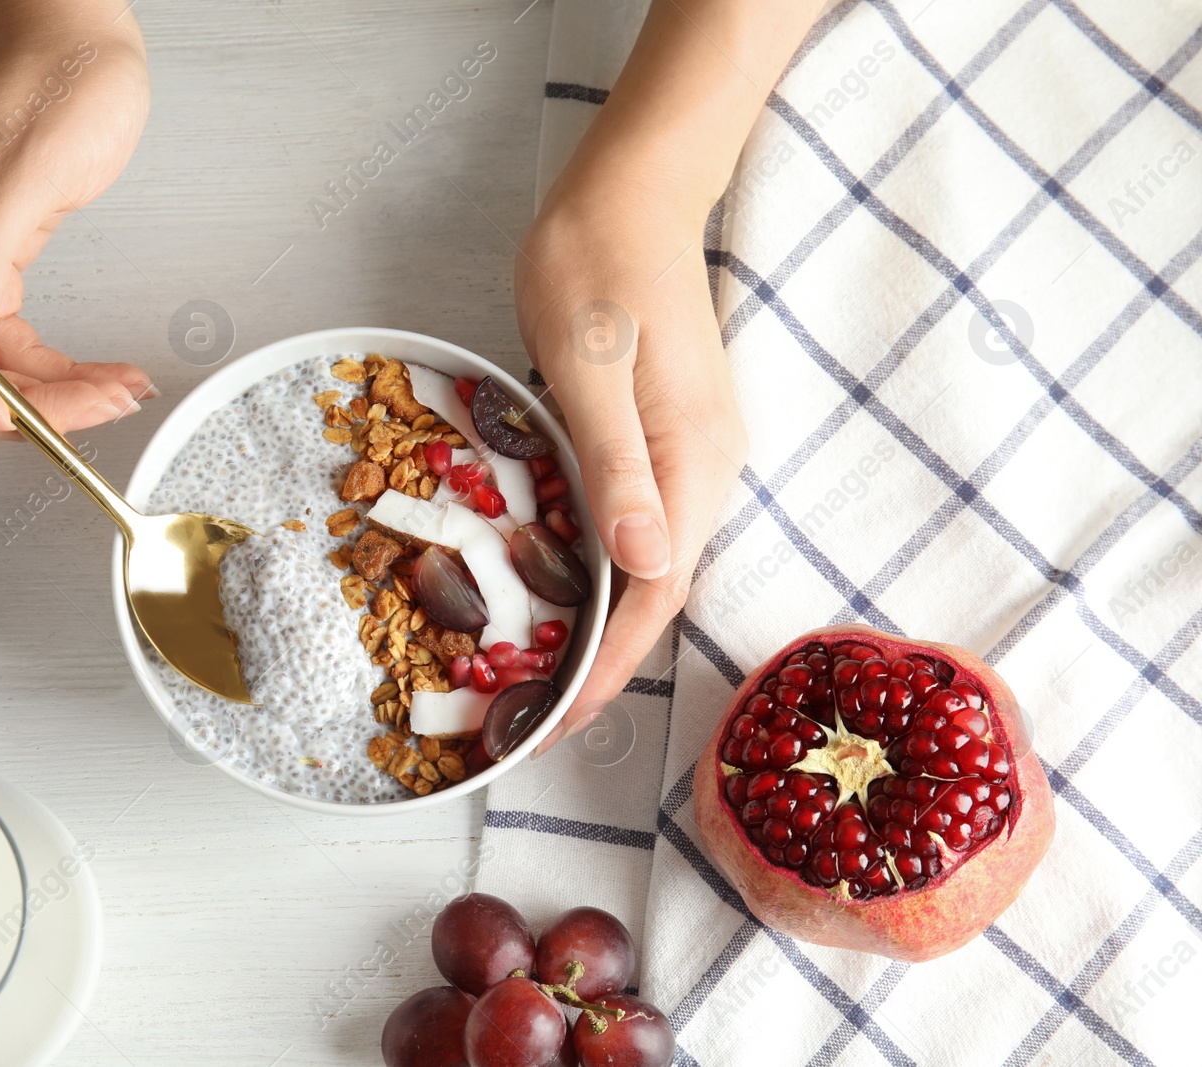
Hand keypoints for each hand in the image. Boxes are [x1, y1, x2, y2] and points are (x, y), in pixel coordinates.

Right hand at [0, 3, 153, 437]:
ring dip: (43, 399)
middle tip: (78, 412)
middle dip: (1, 408)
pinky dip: (55, 373)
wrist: (79, 42)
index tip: (0, 410)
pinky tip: (99, 376)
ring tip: (112, 392)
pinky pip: (10, 349)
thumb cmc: (51, 81)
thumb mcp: (20, 175)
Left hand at [519, 150, 747, 756]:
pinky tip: (564, 586)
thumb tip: (646, 562)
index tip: (562, 717)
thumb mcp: (590, 360)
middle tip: (539, 713)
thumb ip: (617, 462)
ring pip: (651, 562)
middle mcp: (705, 468)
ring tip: (544, 669)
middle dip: (606, 659)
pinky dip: (602, 570)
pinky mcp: (668, 434)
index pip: (659, 591)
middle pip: (661, 590)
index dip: (612, 663)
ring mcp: (692, 451)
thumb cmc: (596, 262)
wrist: (632, 191)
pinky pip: (641, 523)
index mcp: (692, 459)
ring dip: (604, 621)